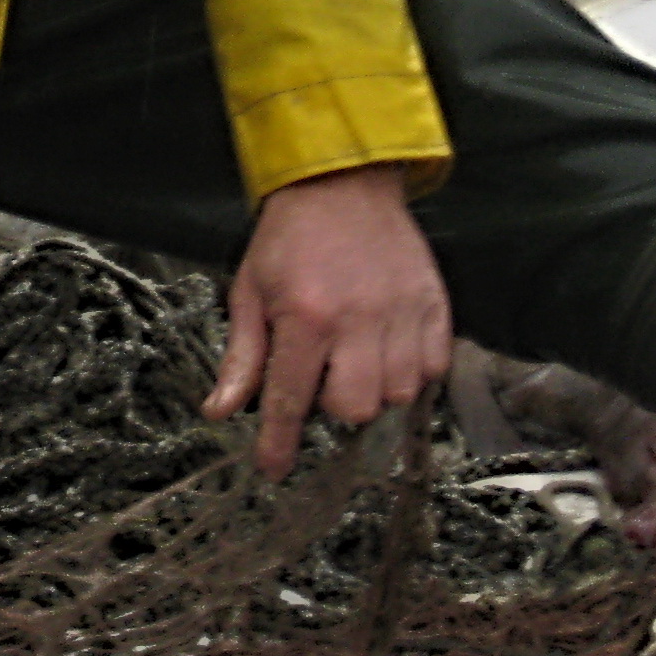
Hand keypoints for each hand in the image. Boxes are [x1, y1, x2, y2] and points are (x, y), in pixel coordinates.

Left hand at [203, 164, 451, 479]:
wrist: (341, 185)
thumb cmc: (289, 238)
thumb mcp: (249, 292)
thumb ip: (242, 357)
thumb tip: (221, 411)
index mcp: (306, 316)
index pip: (291, 399)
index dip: (280, 444)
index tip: (274, 469)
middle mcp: (359, 320)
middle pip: (355, 408)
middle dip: (333, 407)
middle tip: (321, 376)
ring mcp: (403, 313)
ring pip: (398, 395)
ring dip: (372, 390)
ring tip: (354, 358)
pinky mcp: (434, 306)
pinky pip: (433, 370)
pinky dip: (411, 373)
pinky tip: (387, 350)